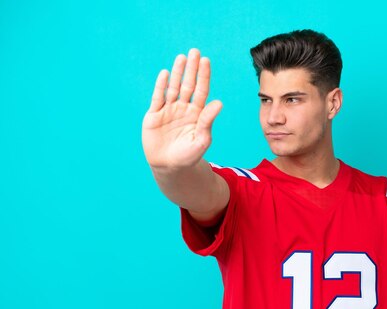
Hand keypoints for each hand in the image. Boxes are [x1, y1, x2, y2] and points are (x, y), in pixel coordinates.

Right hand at [142, 48, 222, 170]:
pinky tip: (165, 73)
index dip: (204, 76)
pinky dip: (161, 86)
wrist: (170, 167)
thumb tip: (219, 103)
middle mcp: (183, 109)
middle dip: (192, 69)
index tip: (206, 61)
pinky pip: (158, 98)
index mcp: (197, 114)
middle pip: (188, 85)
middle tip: (195, 51)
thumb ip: (208, 120)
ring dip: (177, 73)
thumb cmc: (188, 156)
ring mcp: (169, 111)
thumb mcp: (202, 139)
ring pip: (173, 88)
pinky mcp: (154, 115)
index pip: (201, 91)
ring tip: (182, 57)